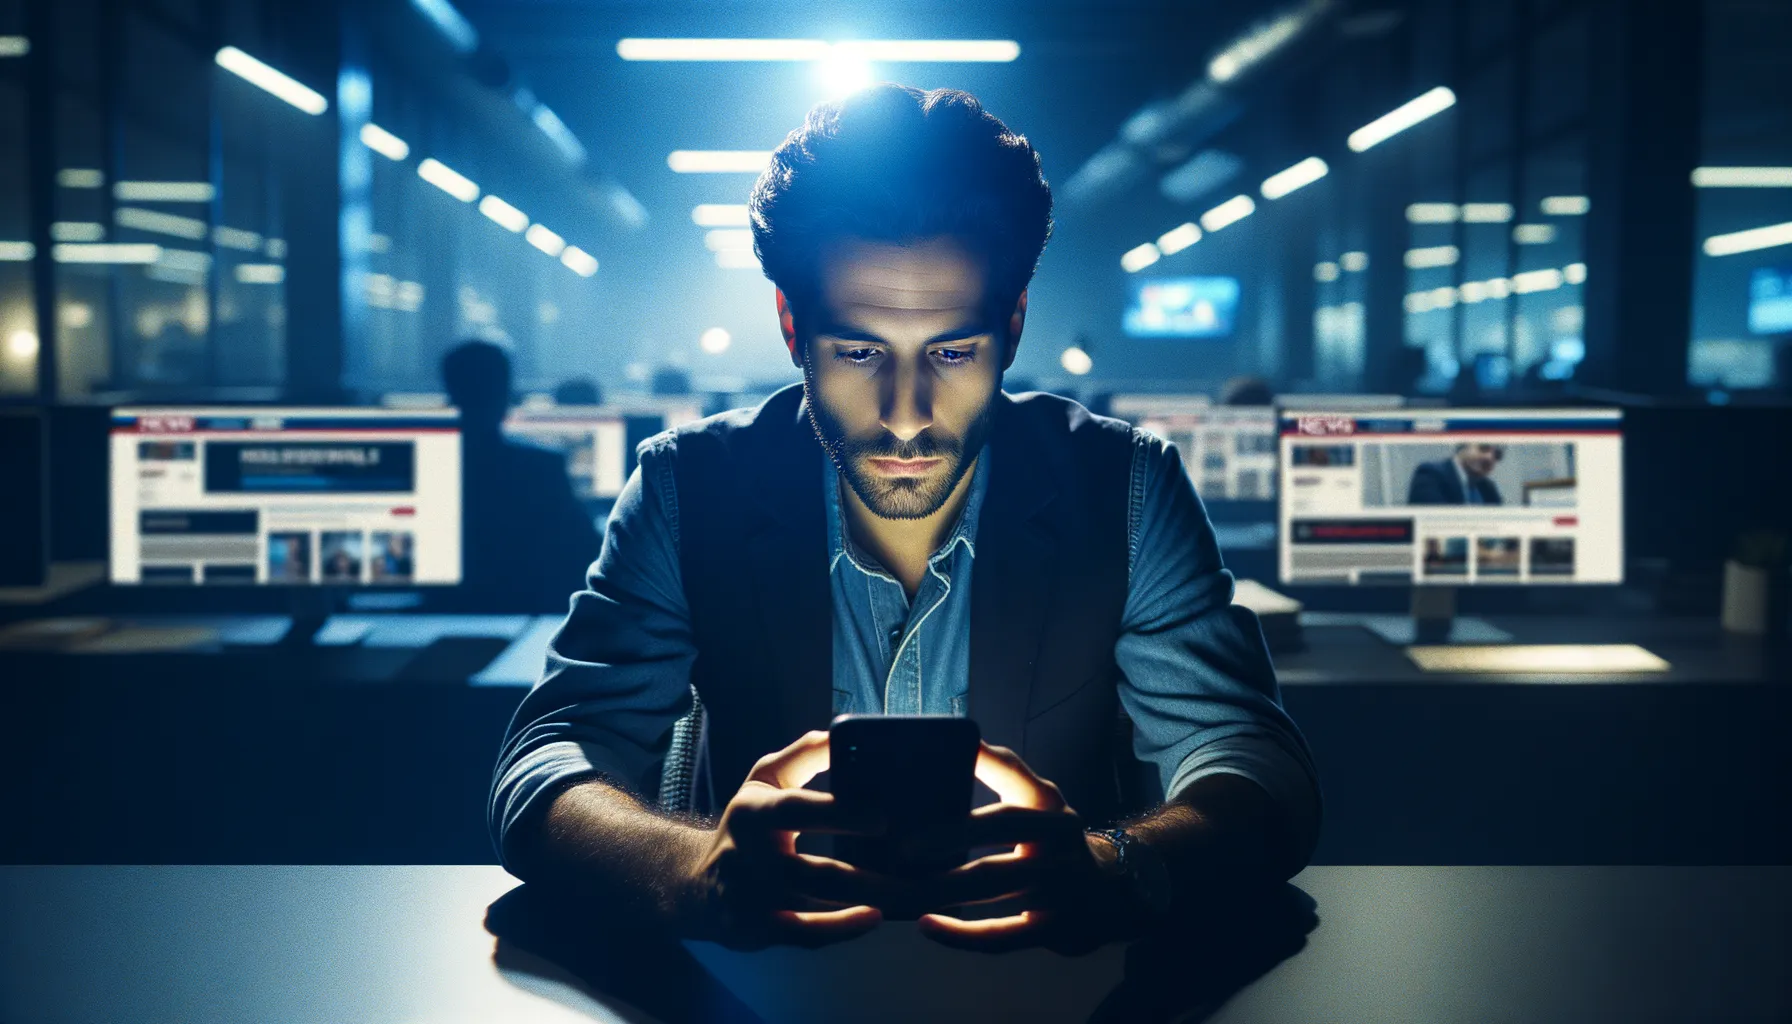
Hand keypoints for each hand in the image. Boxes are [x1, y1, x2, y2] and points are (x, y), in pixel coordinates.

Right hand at [680, 730, 893, 950]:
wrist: (695, 884)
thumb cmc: (745, 825)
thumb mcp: (763, 781)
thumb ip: (800, 756)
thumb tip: (837, 733)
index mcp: (754, 813)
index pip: (798, 811)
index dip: (840, 814)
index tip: (884, 818)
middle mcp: (750, 858)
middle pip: (819, 872)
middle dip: (872, 876)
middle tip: (919, 873)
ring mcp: (755, 899)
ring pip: (820, 905)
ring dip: (869, 903)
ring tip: (914, 896)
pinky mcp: (759, 930)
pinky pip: (806, 934)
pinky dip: (842, 929)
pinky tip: (875, 918)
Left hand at [913, 742, 1140, 955]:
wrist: (1113, 888)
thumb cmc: (1055, 837)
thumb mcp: (1041, 797)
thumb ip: (1005, 770)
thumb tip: (966, 739)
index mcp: (1051, 809)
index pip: (1010, 792)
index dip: (972, 791)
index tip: (925, 797)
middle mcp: (1059, 846)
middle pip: (997, 840)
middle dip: (946, 842)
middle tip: (899, 849)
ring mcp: (1057, 890)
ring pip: (990, 888)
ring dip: (940, 889)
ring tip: (897, 889)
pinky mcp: (1052, 929)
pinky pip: (1002, 936)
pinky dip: (962, 935)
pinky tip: (927, 925)